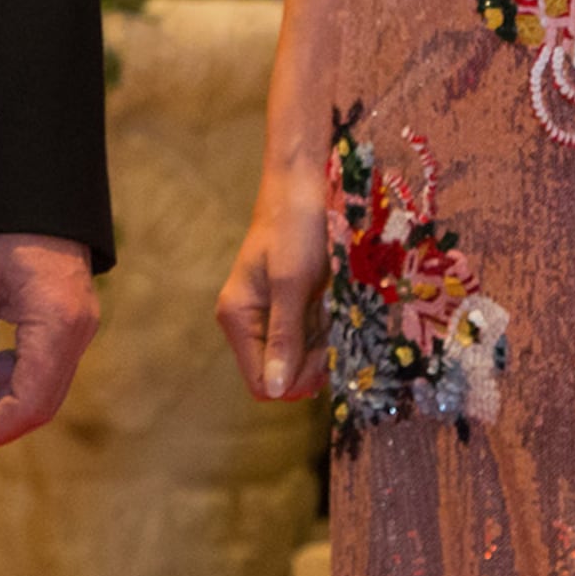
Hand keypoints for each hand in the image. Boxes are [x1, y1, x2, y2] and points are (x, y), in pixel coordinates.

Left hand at [0, 232, 99, 452]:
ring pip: (42, 388)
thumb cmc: (3, 227)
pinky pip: (43, 366)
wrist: (36, 188)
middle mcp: (77, 334)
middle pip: (40, 404)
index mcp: (57, 325)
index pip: (29, 403)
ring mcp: (77, 329)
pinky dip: (11, 379)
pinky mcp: (70, 322)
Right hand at [214, 170, 330, 402]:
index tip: (323, 356)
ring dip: (326, 343)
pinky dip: (330, 328)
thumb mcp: (292, 282)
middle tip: (335, 326)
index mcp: (237, 317)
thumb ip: (284, 337)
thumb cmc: (295, 226)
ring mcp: (274, 315)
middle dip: (314, 361)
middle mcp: (251, 322)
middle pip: (283, 374)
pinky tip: (337, 303)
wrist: (306, 184)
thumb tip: (273, 391)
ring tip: (335, 308)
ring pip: (304, 358)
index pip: (260, 382)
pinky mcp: (295, 307)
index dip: (293, 380)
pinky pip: (315, 337)